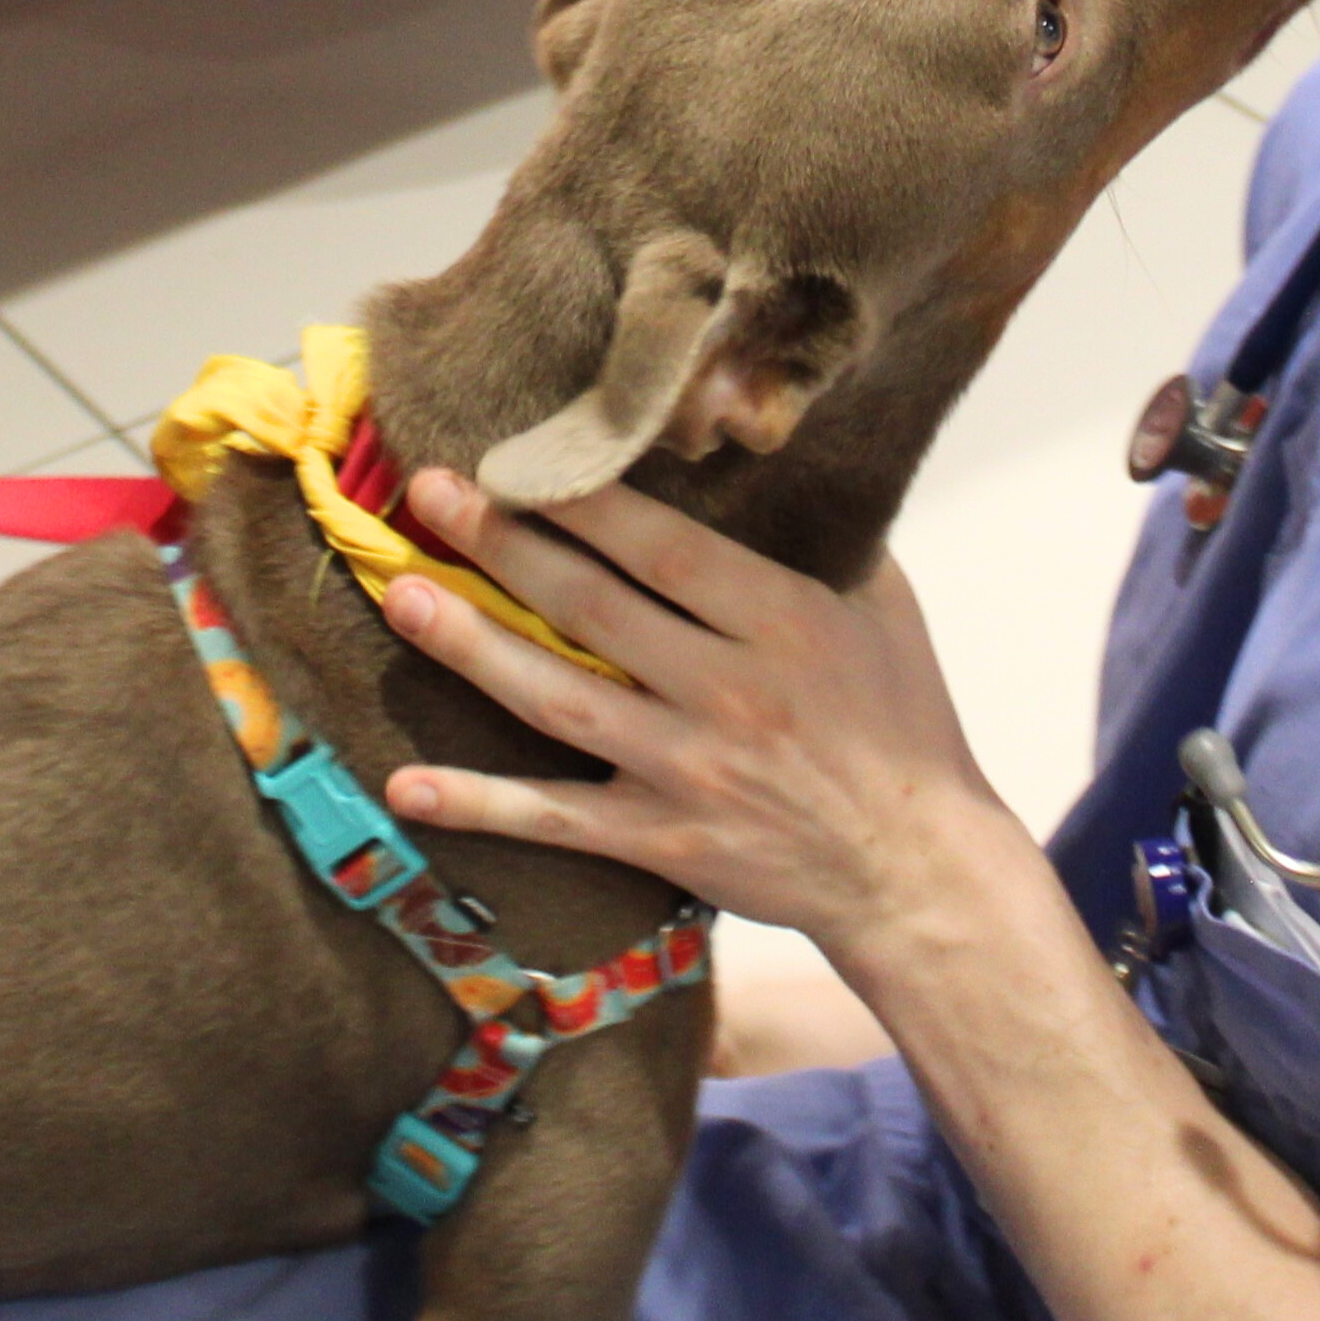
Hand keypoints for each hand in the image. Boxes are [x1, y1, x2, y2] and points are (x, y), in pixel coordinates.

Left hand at [369, 470, 1032, 963]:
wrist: (917, 870)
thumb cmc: (904, 724)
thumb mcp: (885, 607)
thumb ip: (824, 533)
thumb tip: (758, 451)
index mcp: (783, 621)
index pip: (664, 548)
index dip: (582, 503)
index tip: (514, 458)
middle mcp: (728, 691)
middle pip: (592, 608)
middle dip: (502, 546)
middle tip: (429, 496)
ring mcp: (688, 770)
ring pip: (558, 698)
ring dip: (471, 648)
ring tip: (402, 596)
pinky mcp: (662, 839)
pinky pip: (556, 819)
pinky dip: (480, 806)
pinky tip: (409, 785)